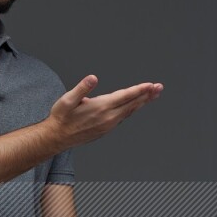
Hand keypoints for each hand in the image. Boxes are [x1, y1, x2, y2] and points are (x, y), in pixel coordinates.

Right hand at [45, 75, 163, 149]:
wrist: (57, 137)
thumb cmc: (61, 117)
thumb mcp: (67, 100)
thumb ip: (82, 88)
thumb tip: (93, 78)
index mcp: (100, 107)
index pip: (125, 96)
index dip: (139, 90)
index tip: (151, 85)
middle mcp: (108, 118)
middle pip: (132, 104)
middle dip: (147, 95)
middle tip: (159, 88)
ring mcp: (108, 125)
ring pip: (129, 112)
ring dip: (141, 103)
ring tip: (152, 95)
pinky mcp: (106, 129)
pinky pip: (123, 117)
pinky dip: (132, 110)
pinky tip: (135, 106)